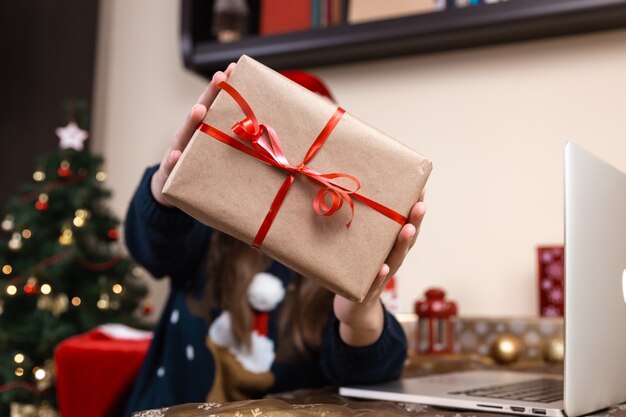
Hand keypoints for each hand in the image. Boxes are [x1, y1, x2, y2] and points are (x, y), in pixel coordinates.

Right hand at [150, 63, 236, 205]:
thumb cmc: (203, 167)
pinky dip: (173, 159)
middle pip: (201, 111)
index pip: (214, 104)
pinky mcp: (171, 171)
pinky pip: (172, 165)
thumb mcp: (219, 152)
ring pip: (184, 134)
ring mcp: (179, 150)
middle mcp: (190, 135)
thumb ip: (237, 142)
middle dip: (210, 94)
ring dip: (192, 121)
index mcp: (204, 129)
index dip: (223, 86)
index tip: (234, 68)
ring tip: (199, 110)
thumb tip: (270, 137)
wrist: (171, 188)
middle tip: (220, 78)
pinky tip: (176, 155)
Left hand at [333, 193, 425, 346]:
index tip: (421, 188)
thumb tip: (349, 190)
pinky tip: (383, 268)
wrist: (353, 306)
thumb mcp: (361, 244)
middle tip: (420, 205)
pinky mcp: (369, 292)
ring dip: (403, 244)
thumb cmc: (357, 268)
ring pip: (396, 259)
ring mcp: (383, 276)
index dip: (415, 209)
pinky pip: (375, 283)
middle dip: (414, 222)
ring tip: (408, 229)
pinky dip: (380, 276)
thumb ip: (361, 225)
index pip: (407, 225)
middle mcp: (392, 260)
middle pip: (407, 240)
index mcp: (391, 247)